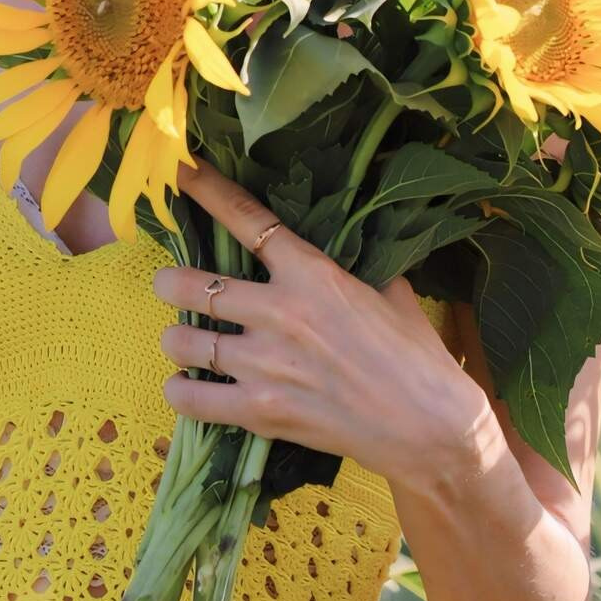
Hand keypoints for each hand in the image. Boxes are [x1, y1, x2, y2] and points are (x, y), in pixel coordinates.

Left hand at [150, 161, 494, 492]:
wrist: (431, 427)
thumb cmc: (417, 356)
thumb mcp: (389, 293)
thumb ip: (352, 267)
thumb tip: (340, 243)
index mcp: (312, 273)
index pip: (246, 220)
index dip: (206, 191)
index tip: (179, 173)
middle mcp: (279, 312)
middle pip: (193, 285)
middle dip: (170, 282)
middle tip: (168, 284)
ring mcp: (265, 364)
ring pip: (183, 341)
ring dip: (175, 339)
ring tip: (181, 341)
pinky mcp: (261, 411)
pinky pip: (192, 399)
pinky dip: (181, 392)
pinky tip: (184, 387)